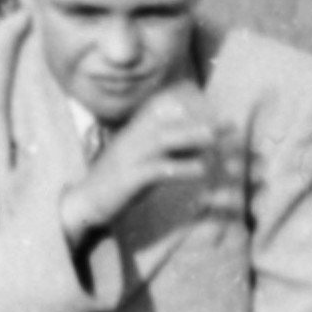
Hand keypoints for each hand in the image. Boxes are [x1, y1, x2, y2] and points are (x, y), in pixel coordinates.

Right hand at [60, 82, 229, 241]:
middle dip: (198, 120)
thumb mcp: (143, 161)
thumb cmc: (119, 182)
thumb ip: (166, 151)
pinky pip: (155, 169)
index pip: (164, 110)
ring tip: (215, 138)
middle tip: (227, 123)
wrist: (84, 203)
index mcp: (135, 132)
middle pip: (168, 121)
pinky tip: (199, 170)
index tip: (217, 112)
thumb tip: (197, 142)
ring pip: (162, 139)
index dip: (191, 108)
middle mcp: (132, 139)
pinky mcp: (127, 178)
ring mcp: (128, 157)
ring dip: (190, 136)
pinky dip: (179, 168)